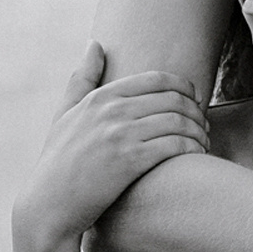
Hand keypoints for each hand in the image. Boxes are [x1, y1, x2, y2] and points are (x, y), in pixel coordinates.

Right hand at [13, 44, 207, 250]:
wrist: (48, 207)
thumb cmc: (58, 163)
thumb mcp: (64, 115)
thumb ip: (81, 79)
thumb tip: (95, 44)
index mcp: (100, 97)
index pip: (158, 79)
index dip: (184, 88)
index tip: (194, 101)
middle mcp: (112, 111)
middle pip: (174, 99)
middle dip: (197, 111)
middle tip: (204, 125)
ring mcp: (121, 135)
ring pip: (179, 121)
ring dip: (199, 131)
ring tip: (204, 141)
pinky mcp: (130, 161)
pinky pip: (176, 145)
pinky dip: (193, 147)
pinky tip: (198, 155)